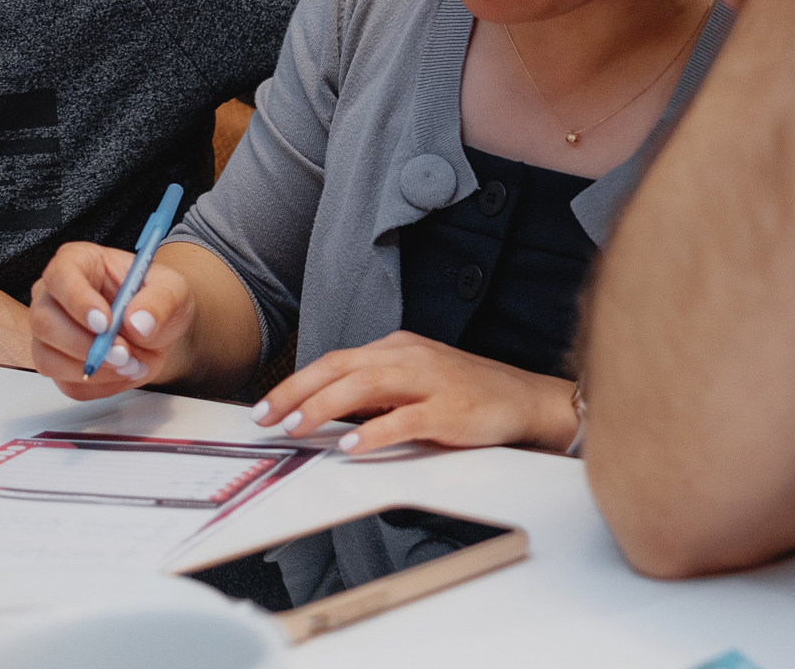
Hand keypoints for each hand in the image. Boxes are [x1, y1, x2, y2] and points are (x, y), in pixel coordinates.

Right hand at [28, 242, 197, 398]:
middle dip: (86, 345)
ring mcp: (51, 333)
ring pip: (49, 359)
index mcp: (77, 262)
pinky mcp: (59, 365)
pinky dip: (101, 385)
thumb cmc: (155, 298)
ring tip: (132, 364)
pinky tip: (124, 373)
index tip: (105, 323)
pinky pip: (68, 385)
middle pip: (44, 322)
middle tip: (124, 353)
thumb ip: (160, 299)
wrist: (157, 327)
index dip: (78, 301)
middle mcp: (54, 296)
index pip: (60, 276)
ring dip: (94, 370)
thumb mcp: (172, 288)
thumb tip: (138, 322)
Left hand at [251, 331, 578, 454]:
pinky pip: (404, 419)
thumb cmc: (469, 394)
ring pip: (365, 386)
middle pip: (341, 368)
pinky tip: (352, 444)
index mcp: (397, 349)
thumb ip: (375, 394)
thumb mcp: (415, 383)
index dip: (297, 383)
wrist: (527, 400)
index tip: (268, 406)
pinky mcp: (449, 410)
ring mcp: (430, 381)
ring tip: (297, 428)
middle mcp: (409, 357)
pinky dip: (375, 431)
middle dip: (297, 392)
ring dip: (324, 407)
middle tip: (267, 418)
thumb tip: (327, 414)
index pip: (335, 361)